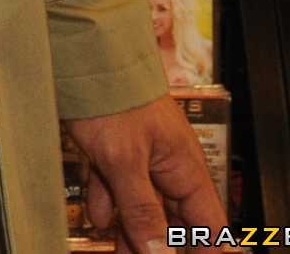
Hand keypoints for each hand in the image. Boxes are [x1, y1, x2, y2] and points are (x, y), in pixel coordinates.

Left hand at [68, 95, 227, 250]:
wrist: (81, 56)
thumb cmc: (112, 95)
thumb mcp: (125, 160)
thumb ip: (141, 209)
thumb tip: (160, 252)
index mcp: (185, 168)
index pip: (208, 225)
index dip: (206, 250)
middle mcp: (168, 164)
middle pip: (173, 219)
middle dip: (161, 245)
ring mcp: (141, 156)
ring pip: (142, 204)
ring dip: (131, 230)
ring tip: (118, 251)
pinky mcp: (115, 148)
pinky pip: (117, 185)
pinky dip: (108, 203)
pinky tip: (98, 219)